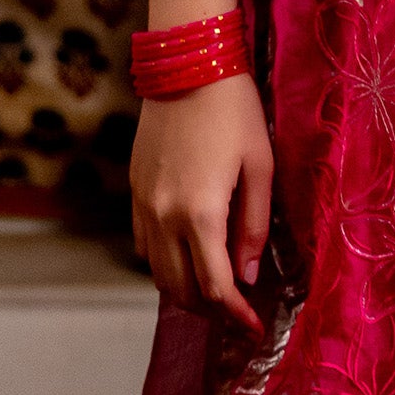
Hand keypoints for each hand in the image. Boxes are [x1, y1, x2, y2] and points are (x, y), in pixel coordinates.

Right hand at [130, 74, 274, 328]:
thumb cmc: (234, 113)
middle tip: (237, 314)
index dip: (236, 315)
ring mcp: (143, 204)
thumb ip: (254, 227)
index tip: (255, 328)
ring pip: (156, 271)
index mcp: (201, 213)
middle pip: (181, 288)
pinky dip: (163, 264)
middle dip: (211, 310)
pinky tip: (186, 258)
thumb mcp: (260, 168)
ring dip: (184, 291)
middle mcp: (164, 216)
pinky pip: (142, 245)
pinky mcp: (134, 191)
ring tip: (214, 293)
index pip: (216, 286)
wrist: (187, 66)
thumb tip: (248, 275)